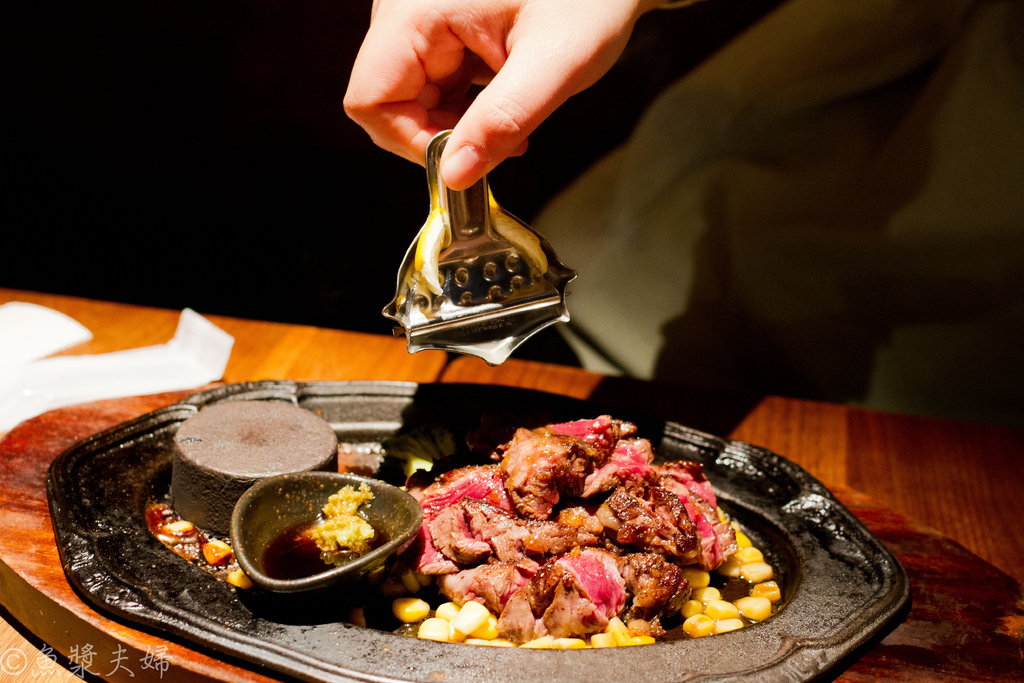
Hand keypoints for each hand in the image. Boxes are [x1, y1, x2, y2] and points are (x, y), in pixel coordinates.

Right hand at [344, 0, 661, 189]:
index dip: (410, 142)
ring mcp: (421, 15)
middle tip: (504, 138)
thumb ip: (503, 122)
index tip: (464, 159)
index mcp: (418, 10)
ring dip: (458, 121)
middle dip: (443, 134)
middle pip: (389, 101)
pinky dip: (466, 103)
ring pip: (413, 96)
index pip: (370, 99)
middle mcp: (406, 8)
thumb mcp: (555, 65)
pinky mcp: (441, 25)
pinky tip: (506, 97)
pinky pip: (434, 81)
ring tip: (513, 112)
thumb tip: (454, 177)